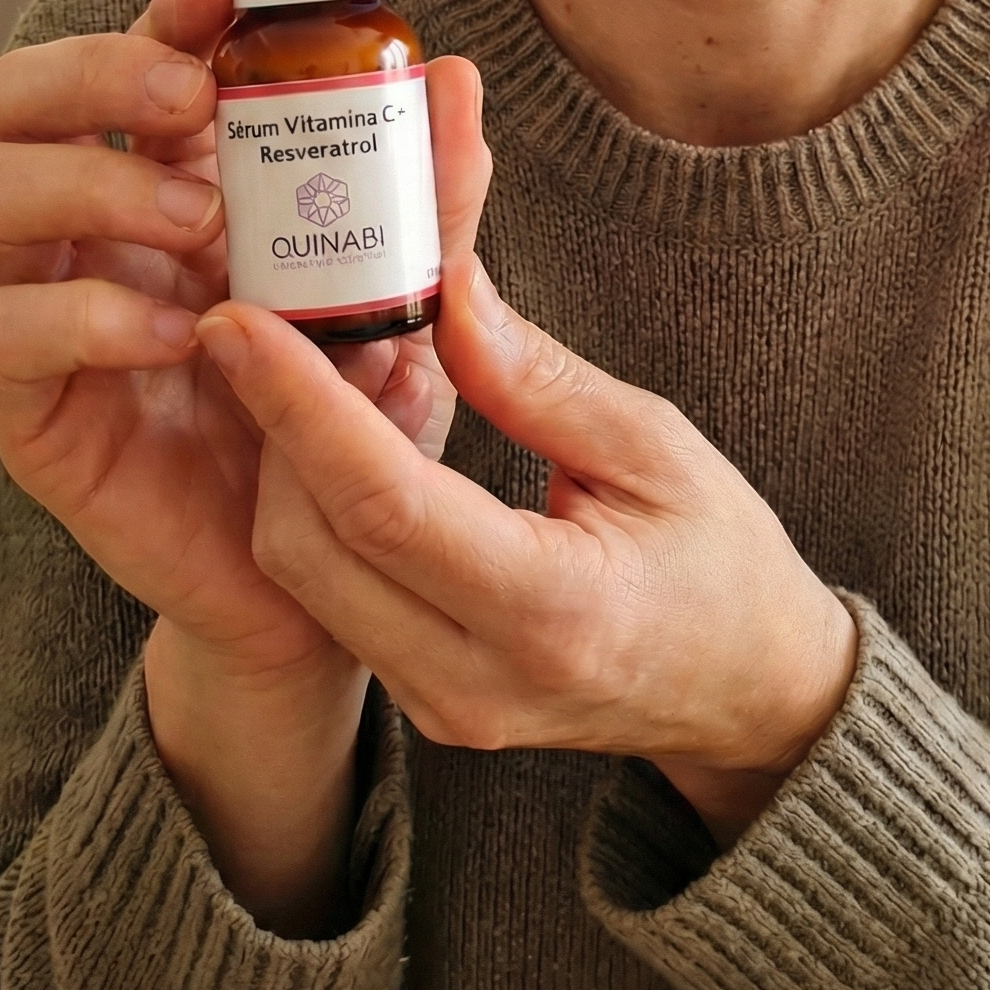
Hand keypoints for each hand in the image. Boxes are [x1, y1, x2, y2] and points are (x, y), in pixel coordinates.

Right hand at [0, 0, 453, 677]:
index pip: (137, 54)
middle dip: (91, 68)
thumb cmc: (348, 413)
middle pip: (15, 95)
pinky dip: (84, 312)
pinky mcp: (32, 408)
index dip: (168, 3)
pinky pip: (0, 329)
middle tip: (187, 94)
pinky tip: (178, 332)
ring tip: (199, 220)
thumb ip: (431, 197)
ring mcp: (48, 304)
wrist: (323, 575)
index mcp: (173, 172)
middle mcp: (93, 223)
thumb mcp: (406, 297)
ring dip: (88, 179)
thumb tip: (454, 76)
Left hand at [197, 59, 858, 843]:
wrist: (750, 693)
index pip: (380, 502)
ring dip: (288, 460)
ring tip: (316, 359)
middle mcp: (474, 679)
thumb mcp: (654, 445)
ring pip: (305, 575)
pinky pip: (335, 596)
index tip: (239, 320)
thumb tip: (440, 284)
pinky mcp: (422, 700)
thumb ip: (534, 376)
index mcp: (549, 612)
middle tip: (273, 314)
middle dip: (271, 422)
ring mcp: (441, 705)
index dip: (296, 405)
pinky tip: (347, 427)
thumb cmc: (722, 561)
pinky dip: (321, 504)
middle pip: (309, 545)